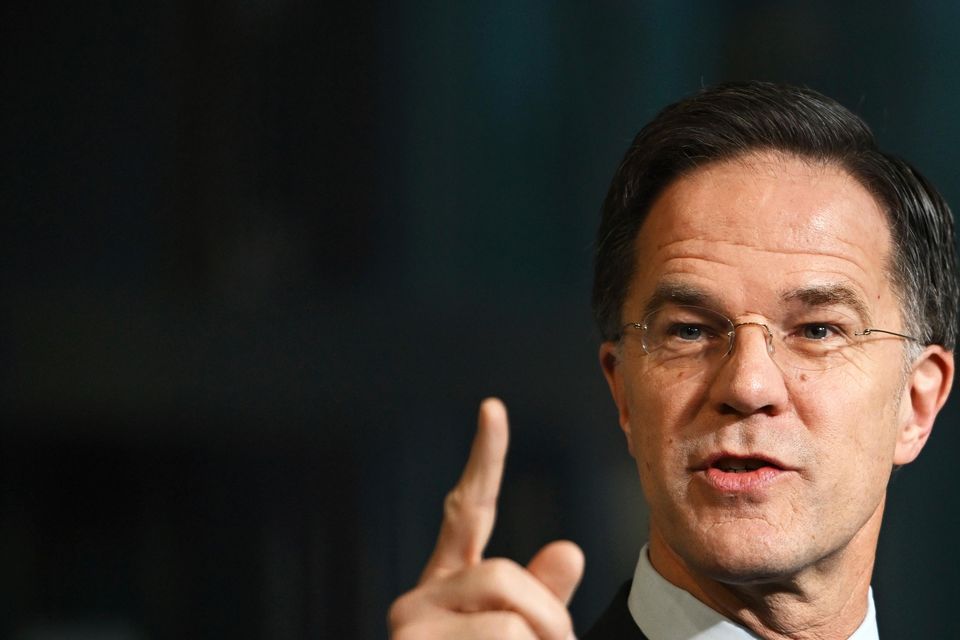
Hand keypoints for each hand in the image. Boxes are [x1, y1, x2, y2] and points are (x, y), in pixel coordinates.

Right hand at [388, 398, 584, 638]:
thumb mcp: (520, 636)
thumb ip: (542, 594)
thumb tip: (570, 550)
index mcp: (449, 584)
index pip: (468, 510)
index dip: (485, 458)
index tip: (492, 407)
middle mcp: (420, 597)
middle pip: (503, 574)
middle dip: (547, 616)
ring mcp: (410, 622)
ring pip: (510, 623)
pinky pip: (505, 639)